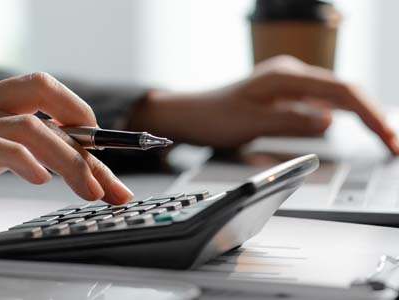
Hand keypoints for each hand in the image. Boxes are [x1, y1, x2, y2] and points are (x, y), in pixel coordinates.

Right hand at [0, 72, 132, 249]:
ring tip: (90, 191)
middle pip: (42, 93)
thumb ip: (10, 151)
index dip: (82, 119)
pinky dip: (27, 162)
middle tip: (109, 176)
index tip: (107, 155)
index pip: (43, 94)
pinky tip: (41, 182)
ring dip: (70, 159)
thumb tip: (58, 160)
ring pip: (30, 123)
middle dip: (86, 132)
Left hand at [130, 55, 398, 153]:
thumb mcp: (250, 123)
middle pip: (346, 92)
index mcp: (285, 76)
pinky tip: (358, 128)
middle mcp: (291, 76)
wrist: (187, 115)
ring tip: (386, 139)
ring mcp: (289, 86)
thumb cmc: (211, 117)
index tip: (387, 136)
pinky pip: (323, 104)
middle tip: (394, 145)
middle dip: (373, 117)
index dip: (369, 114)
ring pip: (337, 98)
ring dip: (363, 116)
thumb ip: (290, 121)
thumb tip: (329, 121)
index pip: (341, 91)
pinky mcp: (286, 98)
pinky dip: (344, 117)